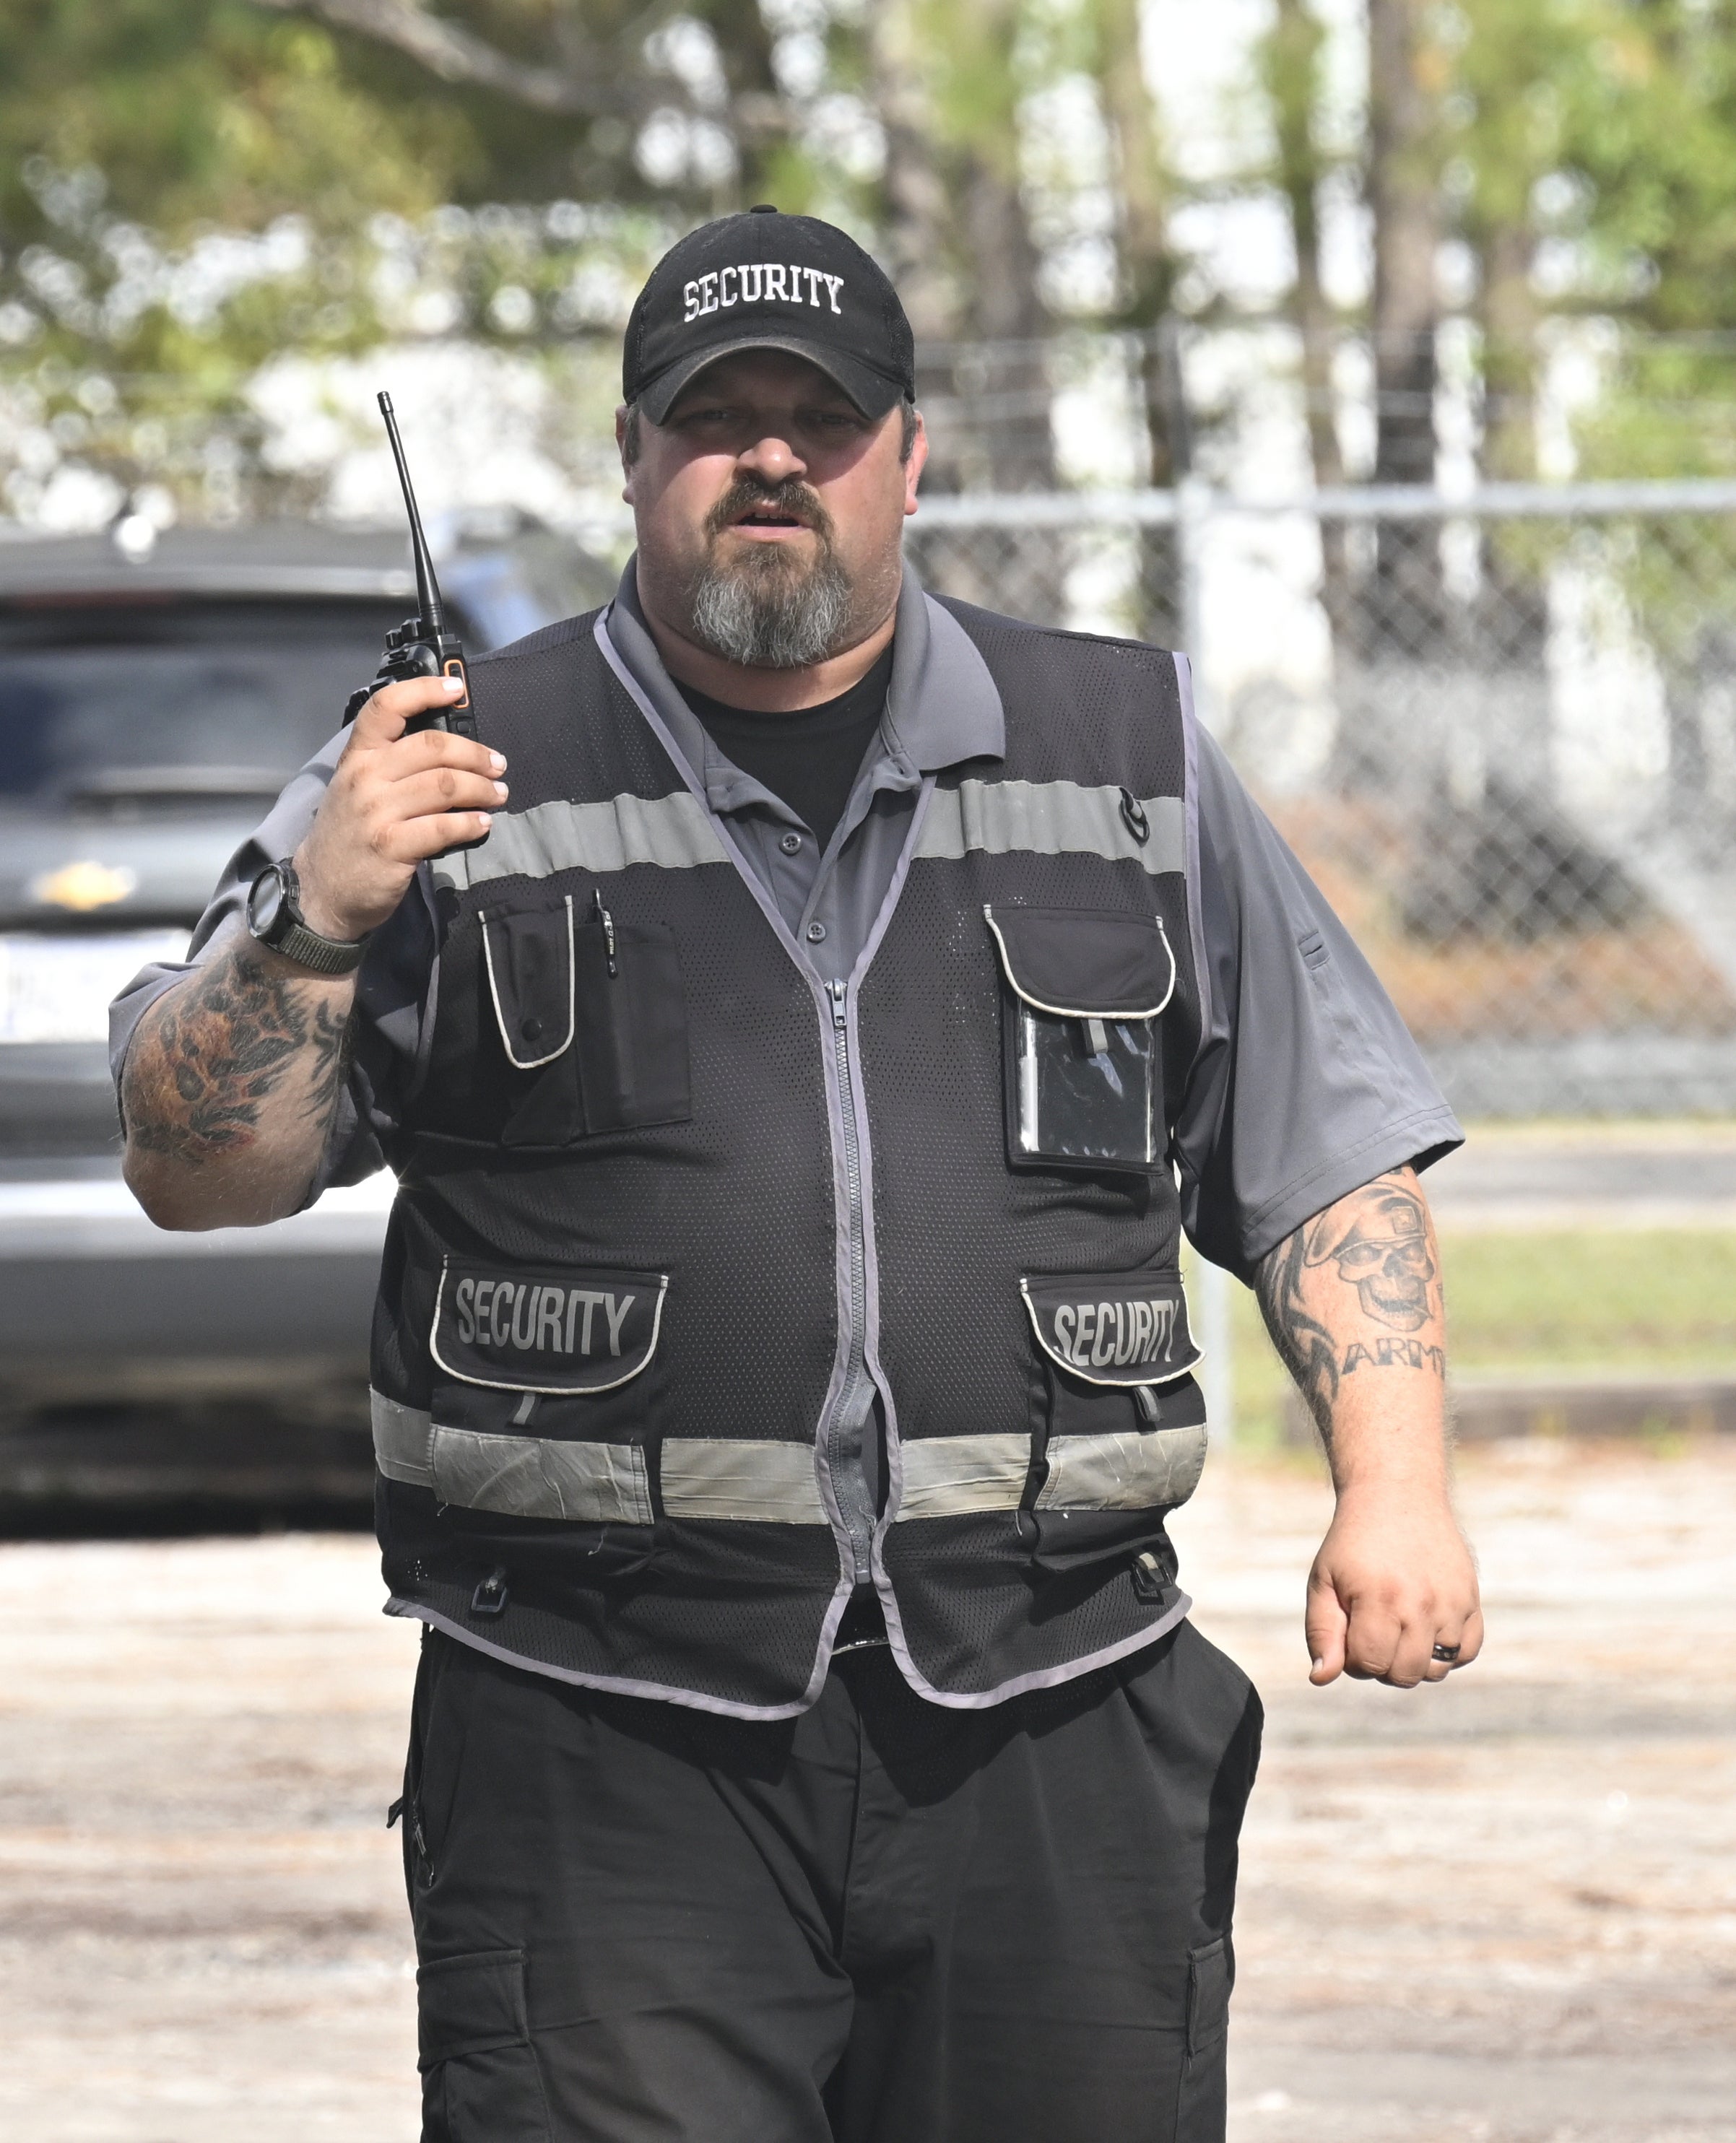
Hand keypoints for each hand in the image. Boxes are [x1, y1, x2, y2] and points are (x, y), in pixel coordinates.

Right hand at [293, 676, 506, 939]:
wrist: (322, 888)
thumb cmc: (350, 833)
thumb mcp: (357, 786)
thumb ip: (391, 763)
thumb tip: (450, 747)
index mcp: (357, 756)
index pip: (387, 707)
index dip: (424, 690)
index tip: (455, 688)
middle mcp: (365, 778)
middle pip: (432, 747)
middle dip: (475, 754)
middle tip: (497, 765)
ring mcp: (376, 813)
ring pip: (444, 786)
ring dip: (481, 788)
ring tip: (498, 795)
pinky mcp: (391, 847)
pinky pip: (443, 827)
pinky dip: (470, 824)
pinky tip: (482, 824)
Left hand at [1305, 1481, 1482, 1687]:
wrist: (1397, 1496)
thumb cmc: (1353, 1544)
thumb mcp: (1324, 1581)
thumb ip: (1322, 1632)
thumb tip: (1322, 1679)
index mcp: (1380, 1598)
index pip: (1370, 1665)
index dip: (1353, 1659)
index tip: (1349, 1631)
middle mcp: (1422, 1604)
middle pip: (1405, 1675)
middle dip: (1381, 1665)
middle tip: (1371, 1630)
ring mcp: (1453, 1603)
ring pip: (1437, 1669)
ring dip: (1413, 1660)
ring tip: (1397, 1627)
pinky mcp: (1472, 1599)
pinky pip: (1466, 1652)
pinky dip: (1447, 1653)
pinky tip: (1425, 1629)